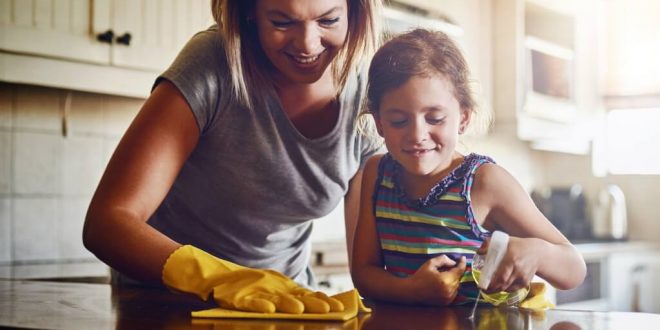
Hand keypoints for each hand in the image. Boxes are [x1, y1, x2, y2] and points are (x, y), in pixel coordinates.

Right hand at [211, 268, 343, 313]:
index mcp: (285, 290)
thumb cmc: (254, 287)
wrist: (223, 277)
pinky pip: (251, 304)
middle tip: (327, 310)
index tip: (338, 308)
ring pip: (276, 300)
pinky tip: (268, 310)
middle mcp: (275, 291)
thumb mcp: (278, 290)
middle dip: (313, 304)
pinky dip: (259, 305)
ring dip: (288, 304)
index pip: (308, 295)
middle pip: (297, 297)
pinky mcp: (240, 300)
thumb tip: (325, 304)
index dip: (322, 301)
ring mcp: (258, 293)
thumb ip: (298, 296)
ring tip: (299, 309)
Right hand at [408, 255, 466, 305]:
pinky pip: (454, 293)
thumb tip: (453, 262)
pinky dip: (451, 287)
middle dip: (455, 271)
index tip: (463, 258)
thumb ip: (443, 260)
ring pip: (457, 286)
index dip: (462, 263)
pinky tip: (442, 284)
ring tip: (443, 276)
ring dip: (453, 280)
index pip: (460, 270)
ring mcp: (448, 298)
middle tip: (447, 267)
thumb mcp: (430, 264)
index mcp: (446, 280)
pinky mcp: (446, 302)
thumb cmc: (420, 276)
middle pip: (458, 278)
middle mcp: (449, 290)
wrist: (412, 291)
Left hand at [483, 237, 539, 293]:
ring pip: (508, 287)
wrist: (539, 253)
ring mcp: (523, 277)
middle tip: (483, 289)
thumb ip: (490, 243)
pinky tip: (500, 287)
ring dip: (497, 290)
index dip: (492, 282)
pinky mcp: (526, 282)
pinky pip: (513, 289)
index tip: (483, 285)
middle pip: (504, 283)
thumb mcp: (506, 240)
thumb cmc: (519, 246)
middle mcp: (518, 270)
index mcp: (512, 259)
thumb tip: (479, 252)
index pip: (502, 275)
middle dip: (492, 288)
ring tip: (489, 289)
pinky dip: (506, 289)